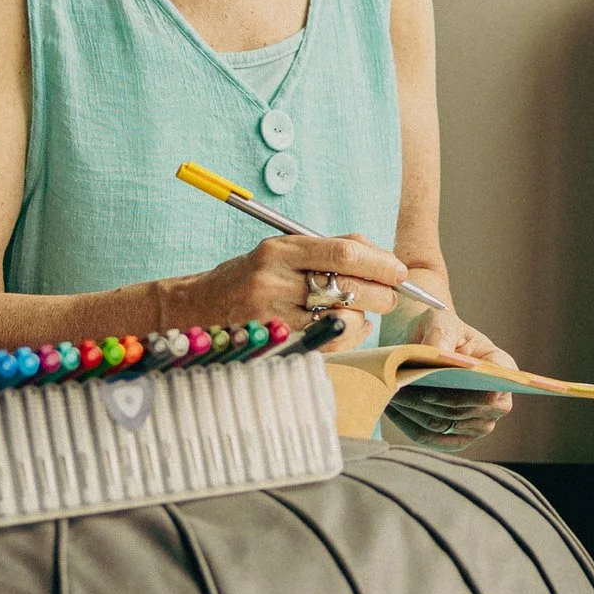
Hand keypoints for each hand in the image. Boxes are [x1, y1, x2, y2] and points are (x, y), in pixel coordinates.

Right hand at [176, 233, 404, 350]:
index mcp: (279, 250)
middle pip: (348, 285)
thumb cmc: (247, 277)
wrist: (194, 308)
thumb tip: (379, 256)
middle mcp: (275, 280)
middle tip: (391, 294)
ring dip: (365, 316)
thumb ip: (326, 250)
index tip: (399, 270)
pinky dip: (349, 335)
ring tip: (365, 311)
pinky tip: (349, 327)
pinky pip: (329, 344)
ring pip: (343, 318)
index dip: (380, 262)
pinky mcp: (276, 343)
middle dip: (381, 291)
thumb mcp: (279, 252)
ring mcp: (274, 315)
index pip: (343, 251)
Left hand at [384, 305, 516, 449]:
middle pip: (469, 413)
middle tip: (400, 390)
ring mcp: (479, 421)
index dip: (468, 396)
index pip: (496, 390)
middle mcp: (496, 399)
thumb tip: (440, 355)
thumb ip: (441, 335)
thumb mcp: (439, 321)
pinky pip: (434, 439)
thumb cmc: (438, 329)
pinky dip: (410, 425)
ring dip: (416, 413)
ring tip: (392, 394)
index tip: (432, 392)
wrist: (424, 345)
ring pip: (447, 425)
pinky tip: (393, 408)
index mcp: (500, 368)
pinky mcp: (458, 436)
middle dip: (432, 403)